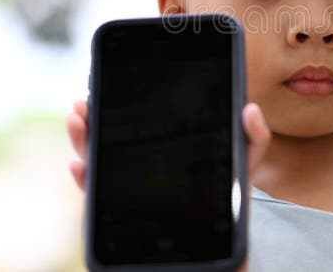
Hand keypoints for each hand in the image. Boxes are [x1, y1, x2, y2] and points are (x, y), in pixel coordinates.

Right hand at [66, 99, 271, 270]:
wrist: (223, 244)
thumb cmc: (230, 198)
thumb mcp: (244, 163)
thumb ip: (253, 137)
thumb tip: (251, 108)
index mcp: (169, 149)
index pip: (140, 124)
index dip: (120, 106)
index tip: (106, 88)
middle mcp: (145, 166)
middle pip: (112, 139)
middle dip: (94, 120)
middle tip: (83, 103)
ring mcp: (135, 189)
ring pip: (101, 163)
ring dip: (84, 142)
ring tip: (78, 120)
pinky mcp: (128, 215)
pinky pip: (101, 198)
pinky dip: (86, 182)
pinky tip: (79, 167)